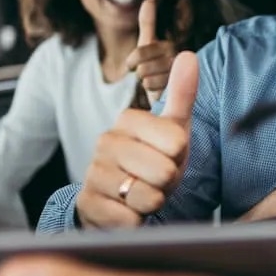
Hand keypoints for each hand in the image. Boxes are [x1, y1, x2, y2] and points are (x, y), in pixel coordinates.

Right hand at [76, 52, 197, 228]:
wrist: (120, 202)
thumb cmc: (152, 161)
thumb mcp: (173, 129)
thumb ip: (181, 94)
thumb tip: (188, 54)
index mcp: (127, 120)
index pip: (177, 142)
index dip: (179, 158)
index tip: (167, 156)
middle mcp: (105, 142)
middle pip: (164, 172)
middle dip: (168, 184)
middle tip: (156, 180)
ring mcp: (93, 174)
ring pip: (147, 198)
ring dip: (153, 203)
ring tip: (142, 195)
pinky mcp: (87, 205)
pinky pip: (130, 220)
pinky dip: (137, 222)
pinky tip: (127, 212)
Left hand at [126, 0, 177, 105]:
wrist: (169, 89)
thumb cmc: (155, 64)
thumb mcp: (148, 43)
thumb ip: (148, 23)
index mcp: (168, 46)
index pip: (140, 53)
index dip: (132, 61)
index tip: (133, 66)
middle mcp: (176, 58)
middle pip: (142, 68)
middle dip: (140, 74)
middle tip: (148, 74)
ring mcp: (178, 75)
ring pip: (147, 80)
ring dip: (146, 83)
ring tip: (155, 81)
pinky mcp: (178, 89)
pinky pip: (154, 91)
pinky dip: (153, 93)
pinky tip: (160, 90)